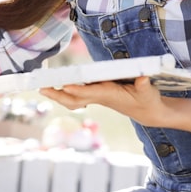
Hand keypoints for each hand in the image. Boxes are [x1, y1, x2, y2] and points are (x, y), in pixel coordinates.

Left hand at [39, 77, 166, 125]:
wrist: (149, 113)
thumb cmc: (148, 100)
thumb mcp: (149, 91)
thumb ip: (145, 85)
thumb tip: (143, 78)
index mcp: (110, 94)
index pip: (91, 92)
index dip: (78, 90)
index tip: (65, 86)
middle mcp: (100, 97)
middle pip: (74, 99)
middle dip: (58, 95)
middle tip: (41, 88)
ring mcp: (97, 97)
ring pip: (73, 99)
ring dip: (57, 95)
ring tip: (42, 88)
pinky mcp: (98, 96)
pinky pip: (77, 97)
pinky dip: (65, 93)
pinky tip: (56, 89)